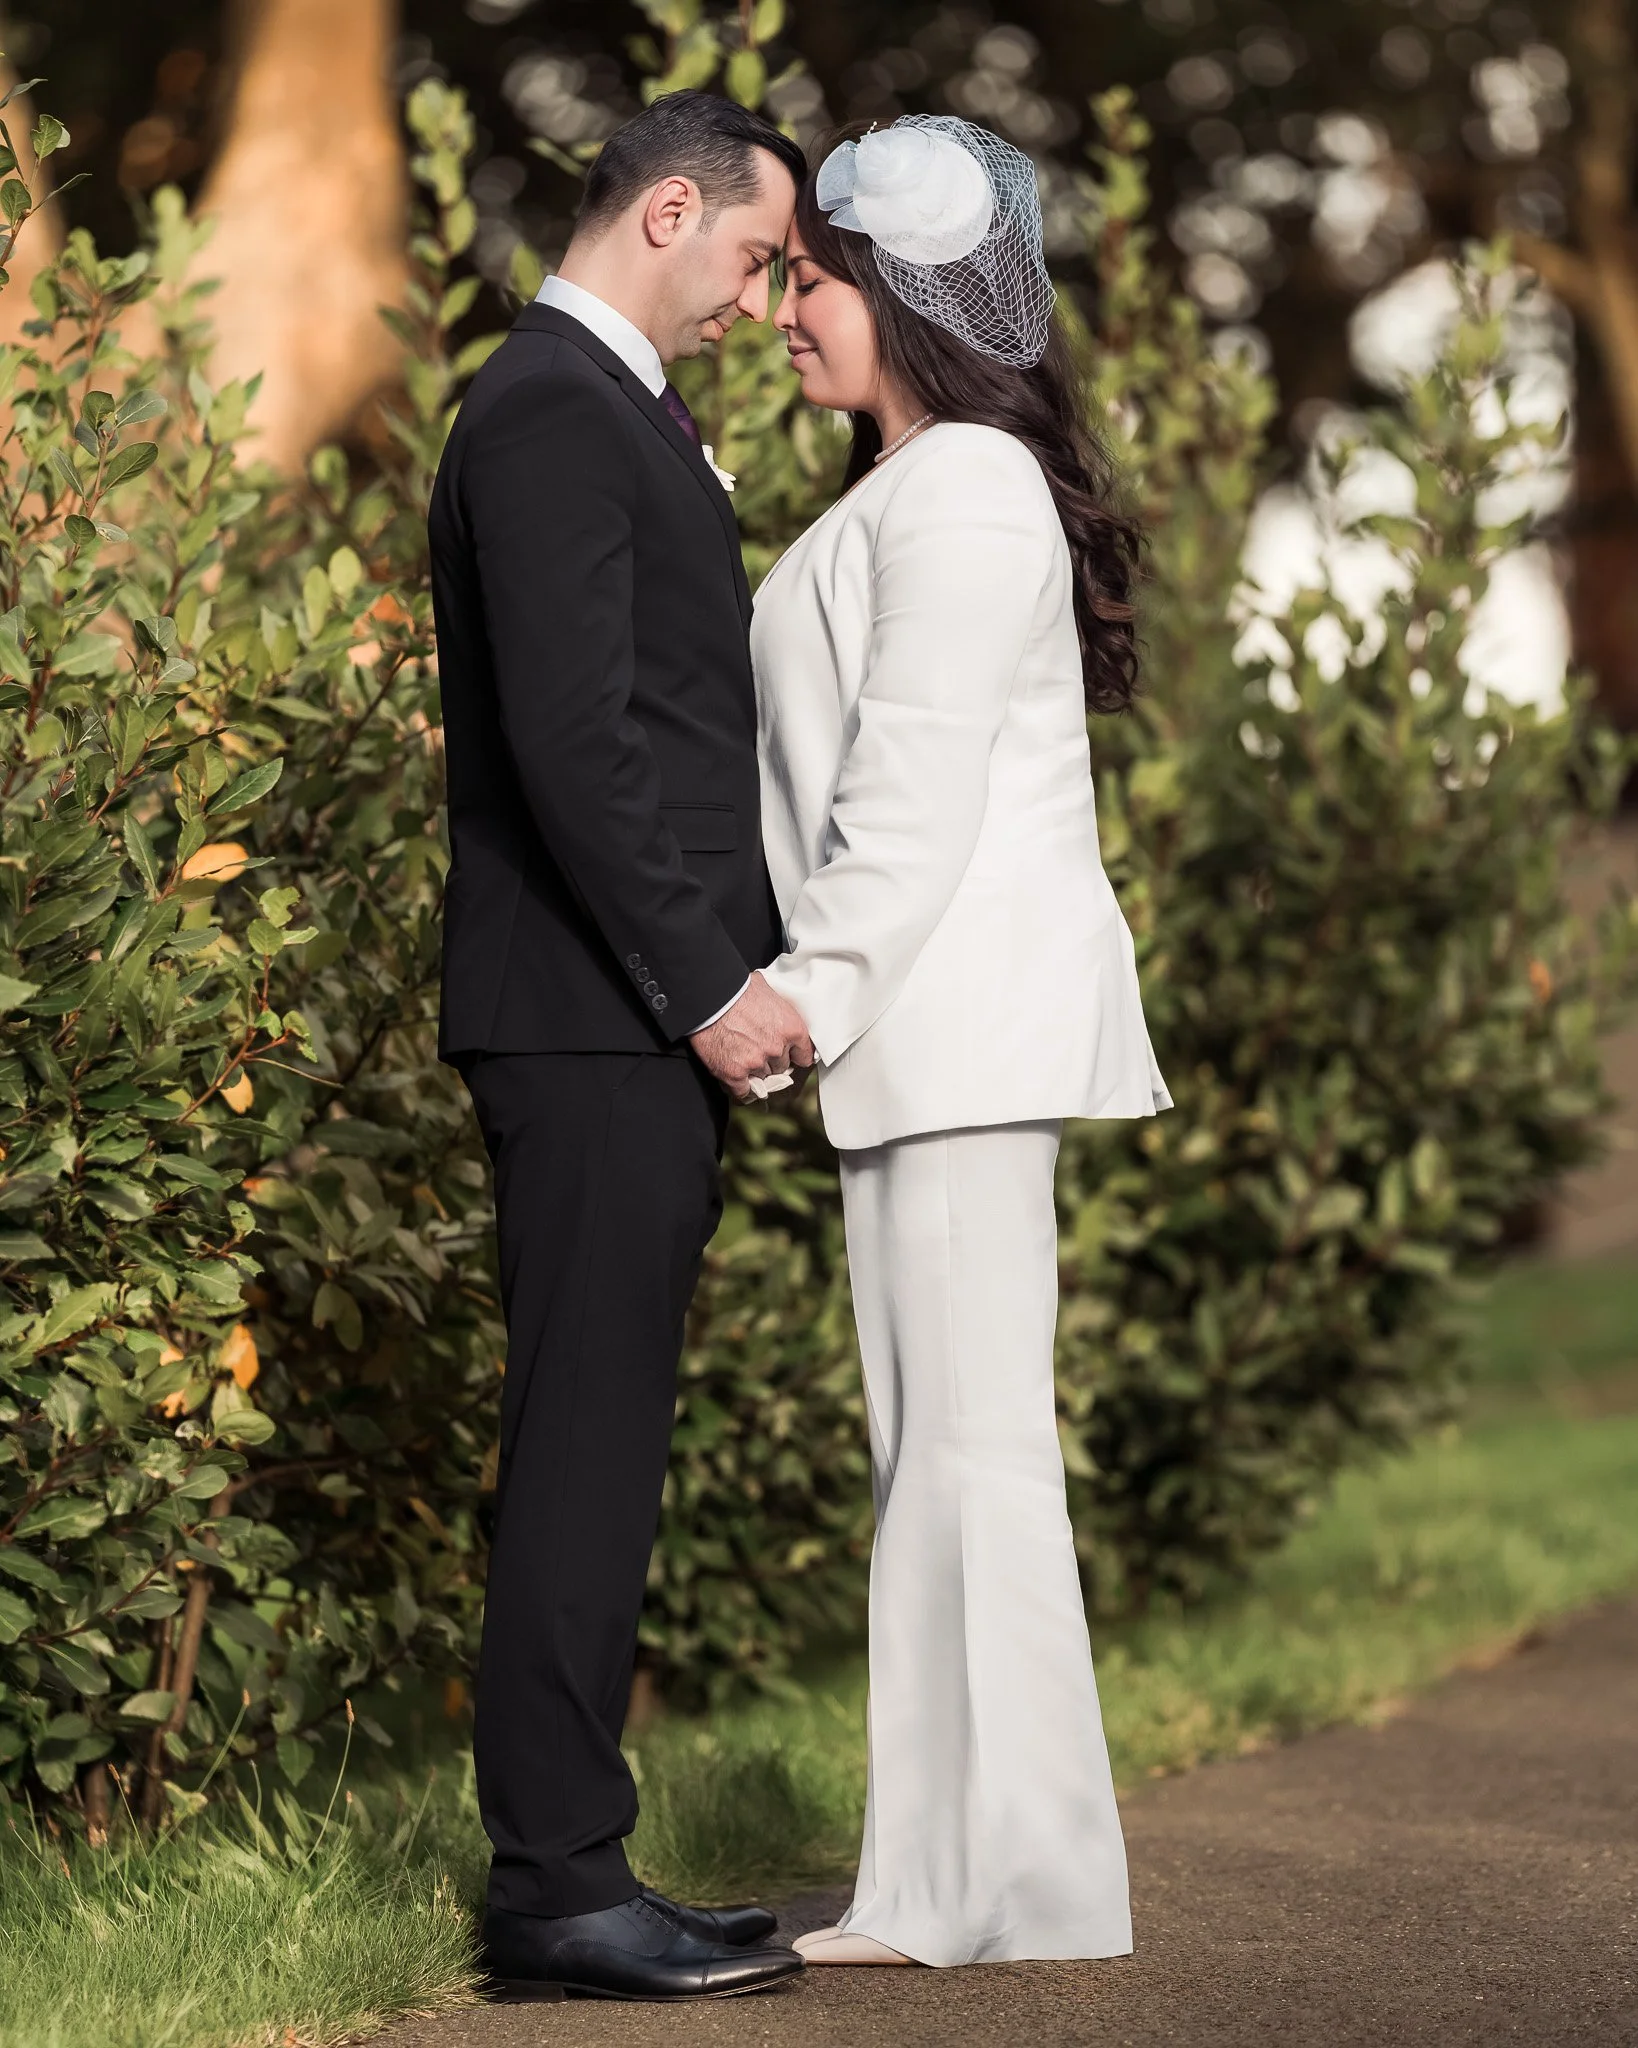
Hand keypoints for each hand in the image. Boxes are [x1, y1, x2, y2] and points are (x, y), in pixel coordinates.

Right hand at [690, 971, 813, 1102]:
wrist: (709, 997)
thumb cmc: (737, 989)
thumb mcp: (769, 990)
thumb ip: (779, 1007)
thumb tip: (778, 1008)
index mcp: (792, 1029)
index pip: (804, 1056)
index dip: (794, 1055)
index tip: (788, 1055)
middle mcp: (777, 1049)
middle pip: (781, 1067)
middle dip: (771, 1061)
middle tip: (757, 1049)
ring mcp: (756, 1063)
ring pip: (762, 1079)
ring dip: (754, 1072)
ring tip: (741, 1057)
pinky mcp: (734, 1074)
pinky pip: (743, 1092)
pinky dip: (739, 1088)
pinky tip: (736, 1080)